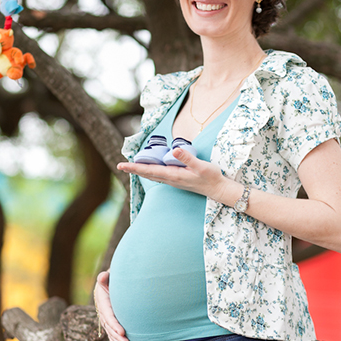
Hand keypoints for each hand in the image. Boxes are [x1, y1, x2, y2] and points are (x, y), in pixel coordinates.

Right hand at [94, 271, 129, 340]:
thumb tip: (102, 276)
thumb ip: (105, 278)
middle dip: (118, 337)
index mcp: (102, 302)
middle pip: (109, 327)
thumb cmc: (113, 279)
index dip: (114, 324)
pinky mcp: (110, 322)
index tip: (123, 332)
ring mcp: (106, 318)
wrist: (112, 282)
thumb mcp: (109, 277)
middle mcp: (102, 312)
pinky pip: (112, 334)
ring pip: (111, 332)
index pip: (108, 316)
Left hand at [117, 148, 235, 202]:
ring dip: (140, 171)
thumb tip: (173, 150)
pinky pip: (159, 176)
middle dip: (133, 170)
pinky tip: (148, 170)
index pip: (149, 170)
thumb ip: (187, 158)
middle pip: (148, 174)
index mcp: (173, 175)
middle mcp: (171, 179)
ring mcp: (174, 181)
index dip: (135, 167)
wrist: (220, 190)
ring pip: (153, 175)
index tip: (122, 166)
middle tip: (120, 166)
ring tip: (130, 167)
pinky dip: (150, 172)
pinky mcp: (178, 180)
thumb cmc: (212, 177)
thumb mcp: (201, 166)